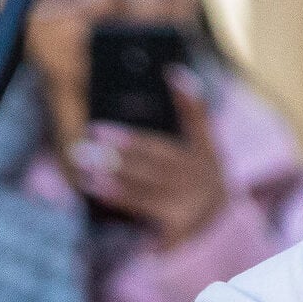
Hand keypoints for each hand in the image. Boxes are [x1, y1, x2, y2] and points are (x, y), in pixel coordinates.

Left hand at [75, 72, 227, 242]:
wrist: (217, 229)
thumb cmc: (194, 179)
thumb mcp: (199, 150)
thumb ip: (186, 118)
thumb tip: (168, 76)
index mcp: (206, 151)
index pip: (200, 117)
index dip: (187, 96)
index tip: (169, 72)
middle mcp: (201, 174)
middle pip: (160, 155)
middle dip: (126, 144)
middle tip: (94, 132)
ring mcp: (190, 200)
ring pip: (148, 183)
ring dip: (114, 173)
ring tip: (86, 163)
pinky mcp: (178, 225)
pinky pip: (143, 209)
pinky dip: (119, 199)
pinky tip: (97, 191)